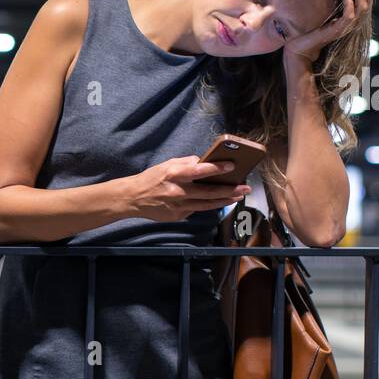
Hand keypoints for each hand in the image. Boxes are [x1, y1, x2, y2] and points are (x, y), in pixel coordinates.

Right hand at [129, 155, 251, 222]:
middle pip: (209, 192)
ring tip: (238, 196)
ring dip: (225, 200)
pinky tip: (218, 201)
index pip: (200, 170)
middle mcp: (178, 191)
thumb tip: (206, 162)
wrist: (133, 198)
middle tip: (245, 187)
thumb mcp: (167, 164)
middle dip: (230, 190)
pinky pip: (197, 209)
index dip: (217, 169)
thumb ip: (187, 163)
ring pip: (207, 204)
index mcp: (174, 174)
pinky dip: (207, 204)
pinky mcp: (178, 216)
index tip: (232, 166)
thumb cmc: (152, 178)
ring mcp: (178, 206)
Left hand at [283, 0, 372, 62]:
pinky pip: (350, 17)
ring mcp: (346, 27)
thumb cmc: (309, 30)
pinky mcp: (338, 31)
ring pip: (363, 6)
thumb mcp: (322, 11)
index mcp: (351, 15)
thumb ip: (330, 0)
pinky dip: (349, 4)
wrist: (300, 49)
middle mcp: (352, 21)